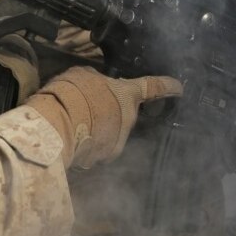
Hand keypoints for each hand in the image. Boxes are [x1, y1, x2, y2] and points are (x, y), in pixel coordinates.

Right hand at [26, 66, 182, 167]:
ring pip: (109, 133)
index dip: (167, 86)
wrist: (56, 127)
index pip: (153, 87)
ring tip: (74, 122)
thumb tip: (98, 86)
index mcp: (127, 95)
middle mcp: (128, 121)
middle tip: (88, 105)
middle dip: (110, 111)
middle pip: (124, 114)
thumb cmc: (73, 94)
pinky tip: (70, 137)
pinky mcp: (100, 161)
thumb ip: (97, 80)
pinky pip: (95, 149)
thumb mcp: (83, 75)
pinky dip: (86, 144)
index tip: (179, 87)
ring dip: (97, 129)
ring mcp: (116, 143)